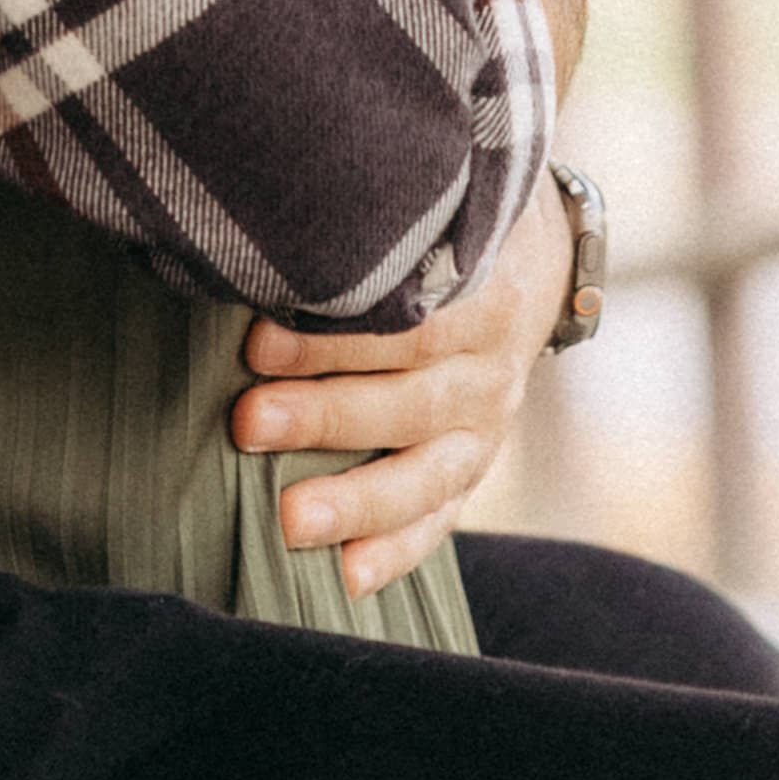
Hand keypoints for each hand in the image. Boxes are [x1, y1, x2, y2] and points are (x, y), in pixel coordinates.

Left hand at [231, 162, 575, 600]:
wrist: (531, 260)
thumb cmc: (445, 220)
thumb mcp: (432, 202)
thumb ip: (373, 221)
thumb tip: (264, 221)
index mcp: (483, 291)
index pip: (408, 323)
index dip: (333, 336)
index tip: (256, 342)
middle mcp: (491, 365)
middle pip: (408, 401)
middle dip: (324, 416)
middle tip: (247, 423)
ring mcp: (489, 424)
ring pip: (426, 473)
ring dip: (354, 499)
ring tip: (287, 521)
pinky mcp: (476, 463)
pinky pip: (440, 516)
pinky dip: (396, 549)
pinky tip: (347, 577)